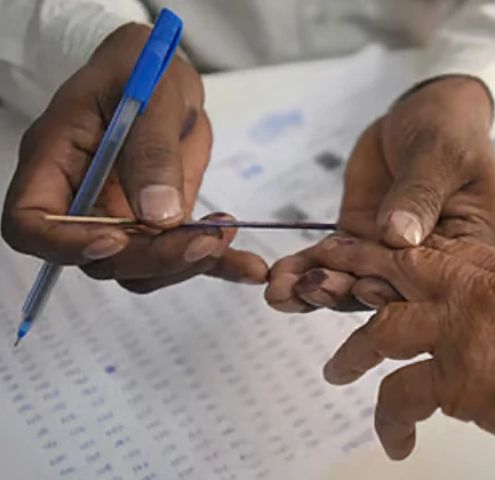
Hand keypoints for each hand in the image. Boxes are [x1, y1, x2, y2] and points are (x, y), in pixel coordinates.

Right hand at [2, 24, 266, 291]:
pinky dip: (219, 264)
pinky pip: (184, 254)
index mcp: (54, 162)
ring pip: (141, 267)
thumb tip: (158, 216)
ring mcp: (121, 216)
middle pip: (99, 257)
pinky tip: (248, 268)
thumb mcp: (148, 94)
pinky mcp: (162, 221)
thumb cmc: (138, 68)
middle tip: (204, 241)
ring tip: (225, 233)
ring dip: (186, 263)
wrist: (163, 75)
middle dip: (153, 257)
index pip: (31, 224)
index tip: (116, 239)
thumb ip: (151, 152)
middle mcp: (82, 199)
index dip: (65, 245)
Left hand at [266, 76, 494, 311]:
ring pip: (353, 280)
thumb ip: (419, 195)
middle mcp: (428, 260)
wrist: (421, 112)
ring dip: (316, 287)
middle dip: (345, 292)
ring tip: (281, 291)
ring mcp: (389, 252)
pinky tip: (278, 277)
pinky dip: (304, 267)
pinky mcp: (359, 238)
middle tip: (309, 288)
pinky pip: (330, 259)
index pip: (433, 278)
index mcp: (466, 247)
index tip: (362, 284)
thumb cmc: (449, 129)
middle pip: (387, 287)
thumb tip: (398, 235)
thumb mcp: (441, 155)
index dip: (397, 287)